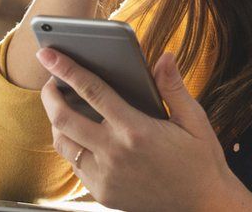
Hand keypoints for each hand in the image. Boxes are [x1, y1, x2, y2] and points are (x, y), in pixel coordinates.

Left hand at [36, 47, 238, 211]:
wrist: (202, 205)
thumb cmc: (200, 159)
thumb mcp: (194, 120)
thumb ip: (173, 87)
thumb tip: (165, 56)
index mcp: (136, 130)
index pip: (92, 91)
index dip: (66, 69)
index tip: (48, 54)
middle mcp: (114, 153)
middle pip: (63, 118)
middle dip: (50, 94)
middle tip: (50, 80)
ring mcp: (105, 176)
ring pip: (63, 144)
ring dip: (57, 122)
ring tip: (63, 106)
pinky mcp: (103, 193)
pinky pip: (75, 165)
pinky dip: (72, 146)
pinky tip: (81, 135)